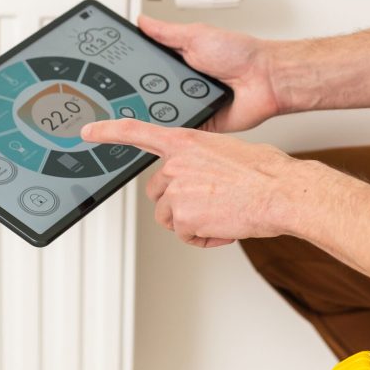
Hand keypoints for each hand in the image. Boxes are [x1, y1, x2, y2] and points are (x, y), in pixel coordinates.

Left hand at [82, 118, 305, 246]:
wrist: (282, 191)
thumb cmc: (265, 172)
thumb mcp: (227, 150)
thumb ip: (202, 159)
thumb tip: (200, 175)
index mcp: (186, 141)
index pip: (136, 132)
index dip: (108, 131)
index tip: (87, 132)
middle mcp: (176, 164)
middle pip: (158, 193)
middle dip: (179, 203)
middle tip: (211, 203)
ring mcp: (177, 190)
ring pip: (170, 218)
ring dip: (192, 223)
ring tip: (223, 214)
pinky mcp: (183, 216)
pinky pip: (186, 236)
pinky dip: (205, 238)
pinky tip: (225, 227)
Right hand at [138, 15, 280, 132]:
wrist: (266, 79)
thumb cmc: (241, 54)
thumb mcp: (196, 35)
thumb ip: (166, 32)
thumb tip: (142, 20)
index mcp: (180, 61)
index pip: (148, 66)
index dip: (133, 69)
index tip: (115, 70)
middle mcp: (183, 83)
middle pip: (150, 91)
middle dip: (142, 92)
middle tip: (127, 91)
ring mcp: (191, 104)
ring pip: (162, 112)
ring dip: (159, 109)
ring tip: (154, 103)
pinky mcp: (200, 123)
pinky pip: (181, 129)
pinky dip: (175, 127)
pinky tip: (169, 121)